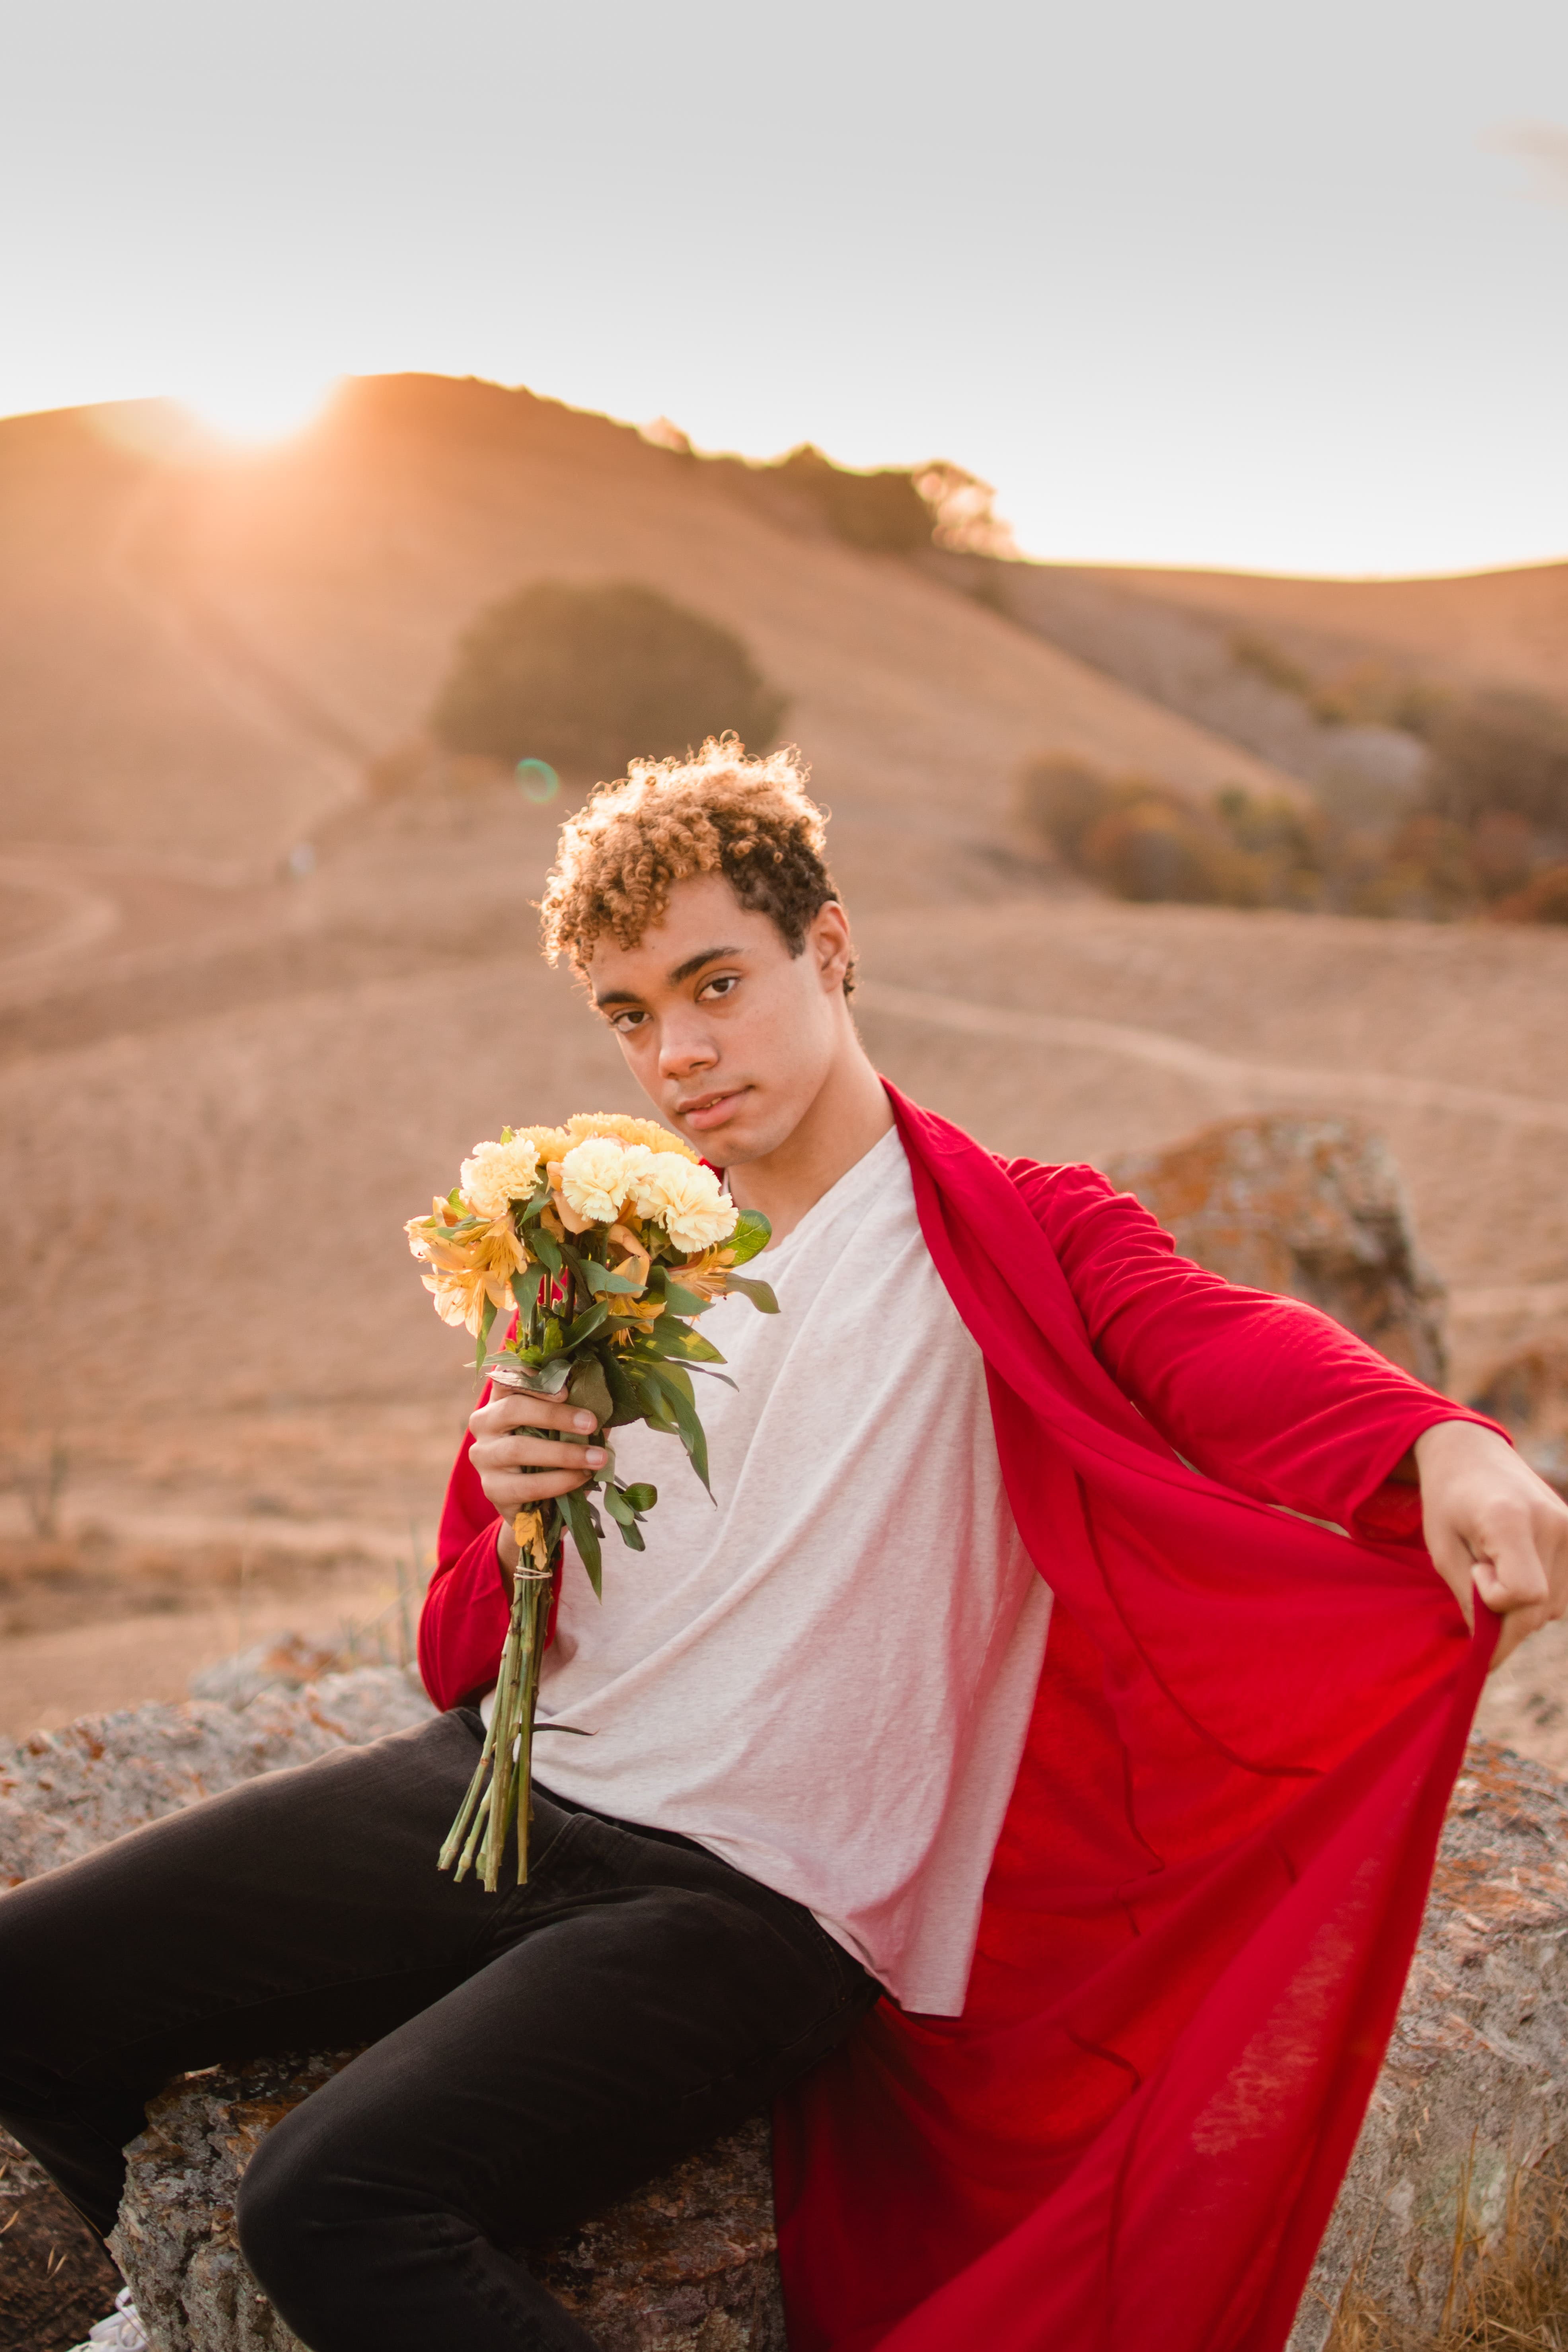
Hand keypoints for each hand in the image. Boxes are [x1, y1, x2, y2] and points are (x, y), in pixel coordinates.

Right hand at [467, 1390, 605, 1575]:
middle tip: (590, 1423)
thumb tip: (602, 1398)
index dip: (532, 1379)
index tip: (566, 1390)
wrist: (536, 1502)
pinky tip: (581, 1478)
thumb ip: (575, 1409)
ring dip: (564, 1453)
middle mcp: (485, 1423)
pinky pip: (525, 1485)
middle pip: (512, 1409)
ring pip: (518, 1449)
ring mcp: (484, 1457)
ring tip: (597, 1457)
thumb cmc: (552, 1453)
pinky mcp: (492, 1489)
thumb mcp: (562, 1426)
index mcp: (501, 1398)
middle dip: (556, 1415)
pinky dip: (558, 1482)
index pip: (508, 1377)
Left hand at [1414, 1419, 1567, 1668]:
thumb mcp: (1442, 1549)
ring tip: (1494, 1566)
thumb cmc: (1448, 1500)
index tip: (1473, 1576)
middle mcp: (1552, 1523)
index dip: (1495, 1603)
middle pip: (1539, 1607)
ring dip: (1520, 1607)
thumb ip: (1468, 1598)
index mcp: (1511, 1520)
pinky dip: (1538, 1597)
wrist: (1471, 1452)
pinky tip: (1514, 1568)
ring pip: (1553, 1607)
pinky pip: (1562, 1592)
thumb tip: (1490, 1644)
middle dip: (1505, 1619)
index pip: (1524, 1593)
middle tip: (1477, 1584)